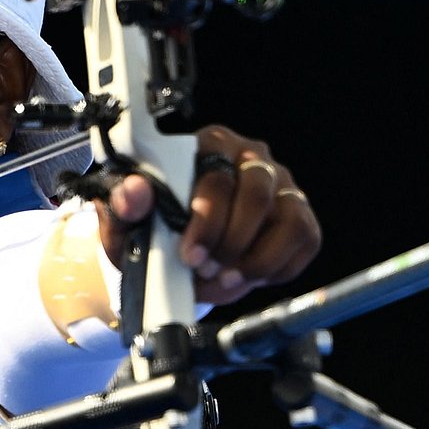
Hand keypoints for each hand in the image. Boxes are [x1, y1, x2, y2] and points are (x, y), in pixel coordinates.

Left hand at [97, 124, 321, 304]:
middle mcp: (251, 159)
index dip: (206, 222)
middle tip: (206, 272)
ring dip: (256, 263)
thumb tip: (134, 191)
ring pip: (289, 221)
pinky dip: (276, 269)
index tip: (190, 256)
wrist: (171, 250)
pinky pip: (304, 241)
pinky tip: (245, 278)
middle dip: (230, 245)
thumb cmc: (152, 227)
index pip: (217, 178)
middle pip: (256, 197)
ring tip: (225, 283)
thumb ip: (124, 205)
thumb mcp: (128, 220)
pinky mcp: (299, 216)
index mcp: (209, 146)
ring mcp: (281, 186)